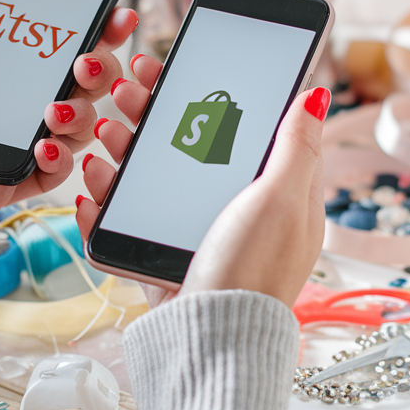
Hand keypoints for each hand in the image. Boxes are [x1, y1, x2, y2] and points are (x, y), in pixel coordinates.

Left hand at [0, 0, 137, 243]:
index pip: (47, 44)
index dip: (87, 29)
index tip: (114, 13)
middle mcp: (4, 104)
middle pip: (76, 83)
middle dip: (98, 67)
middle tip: (88, 60)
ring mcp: (8, 145)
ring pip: (76, 125)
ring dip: (82, 111)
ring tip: (56, 107)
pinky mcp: (6, 183)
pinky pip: (53, 173)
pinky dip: (60, 157)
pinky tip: (42, 144)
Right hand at [75, 53, 328, 308]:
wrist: (211, 340)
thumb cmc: (254, 269)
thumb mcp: (280, 197)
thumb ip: (295, 145)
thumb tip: (317, 93)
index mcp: (271, 191)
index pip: (237, 127)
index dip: (203, 94)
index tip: (170, 68)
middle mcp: (233, 209)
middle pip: (187, 148)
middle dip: (152, 117)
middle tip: (124, 92)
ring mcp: (195, 233)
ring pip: (151, 180)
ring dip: (123, 153)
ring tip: (104, 136)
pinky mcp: (163, 257)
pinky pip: (128, 223)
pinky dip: (105, 207)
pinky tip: (92, 190)